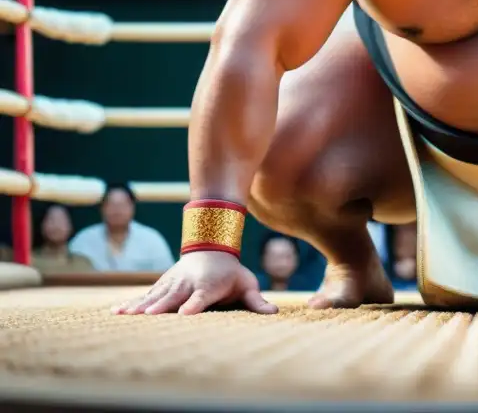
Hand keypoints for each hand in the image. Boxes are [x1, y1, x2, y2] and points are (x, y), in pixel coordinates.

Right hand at [112, 250, 277, 315]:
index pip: (201, 297)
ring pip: (154, 296)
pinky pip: (145, 295)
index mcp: (208, 286)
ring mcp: (172, 284)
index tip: (186, 313)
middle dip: (160, 307)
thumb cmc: (231, 272)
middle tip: (146, 318)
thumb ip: (256, 300)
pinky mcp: (162, 285)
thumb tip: (274, 312)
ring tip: (123, 315)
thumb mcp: (246, 283)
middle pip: (173, 297)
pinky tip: (116, 312)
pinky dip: (130, 303)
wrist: (211, 246)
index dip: (194, 305)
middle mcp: (187, 284)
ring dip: (139, 306)